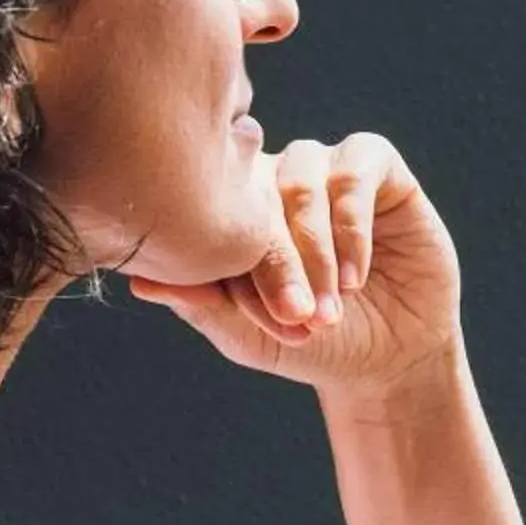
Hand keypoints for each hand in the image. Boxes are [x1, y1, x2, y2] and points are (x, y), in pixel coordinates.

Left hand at [129, 133, 461, 405]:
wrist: (386, 358)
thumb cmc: (308, 344)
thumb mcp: (246, 334)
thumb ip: (199, 302)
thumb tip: (139, 280)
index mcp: (236, 206)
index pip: (219, 207)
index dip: (235, 260)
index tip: (260, 315)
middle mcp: (276, 175)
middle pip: (258, 188)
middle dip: (278, 260)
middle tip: (296, 315)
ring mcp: (325, 166)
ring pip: (304, 178)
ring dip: (316, 249)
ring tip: (329, 306)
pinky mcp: (377, 166)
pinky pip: (355, 172)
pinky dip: (352, 228)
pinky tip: (354, 277)